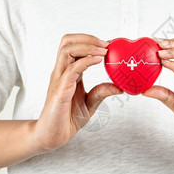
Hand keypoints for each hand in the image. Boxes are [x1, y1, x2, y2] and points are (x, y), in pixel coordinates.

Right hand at [32, 33, 122, 152]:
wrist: (53, 136)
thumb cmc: (67, 118)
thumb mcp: (90, 103)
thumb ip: (101, 92)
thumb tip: (120, 86)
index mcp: (68, 72)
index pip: (74, 46)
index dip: (91, 41)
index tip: (109, 45)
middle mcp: (62, 72)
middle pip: (67, 41)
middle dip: (88, 38)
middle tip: (106, 44)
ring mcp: (59, 80)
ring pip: (66, 50)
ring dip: (87, 46)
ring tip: (103, 51)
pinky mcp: (60, 91)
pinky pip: (71, 69)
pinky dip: (86, 61)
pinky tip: (98, 61)